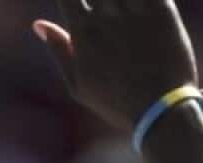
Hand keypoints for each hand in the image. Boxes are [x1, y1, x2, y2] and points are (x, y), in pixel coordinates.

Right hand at [33, 0, 197, 130]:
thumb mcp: (79, 85)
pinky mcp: (163, 11)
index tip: (79, 7)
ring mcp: (136, 11)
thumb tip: (39, 25)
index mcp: (83, 30)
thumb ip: (59, 50)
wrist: (161, 111)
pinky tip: (142, 8)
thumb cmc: (117, 104)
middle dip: (101, 1)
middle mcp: (107, 15)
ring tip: (121, 13)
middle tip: (106, 14)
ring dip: (119, 0)